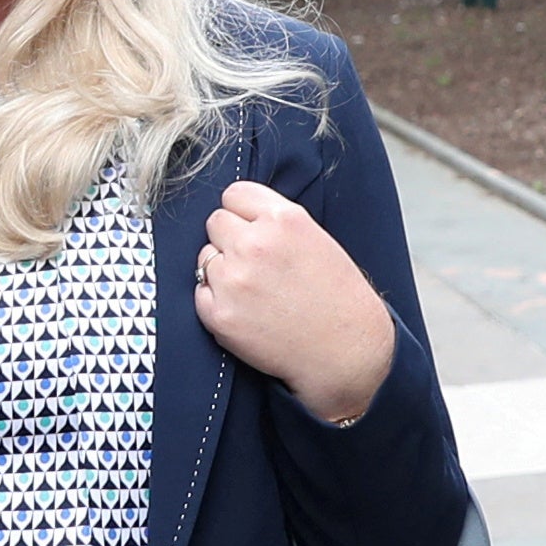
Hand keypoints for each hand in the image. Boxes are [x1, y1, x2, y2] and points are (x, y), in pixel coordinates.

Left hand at [193, 181, 394, 421]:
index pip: (234, 194)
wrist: (345, 352)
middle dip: (230, 239)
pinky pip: (200, 292)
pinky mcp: (219, 314)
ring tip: (256, 291)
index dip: (243, 213)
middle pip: (215, 222)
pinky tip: (247, 311)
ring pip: (205, 257)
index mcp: (284, 219)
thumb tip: (238, 216)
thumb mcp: (317, 239)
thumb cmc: (338, 298)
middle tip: (255, 264)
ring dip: (222, 270)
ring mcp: (234, 280)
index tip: (252, 230)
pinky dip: (216, 301)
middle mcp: (255, 244)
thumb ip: (276, 222)